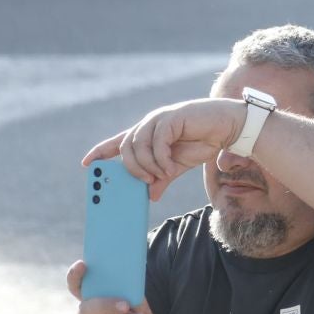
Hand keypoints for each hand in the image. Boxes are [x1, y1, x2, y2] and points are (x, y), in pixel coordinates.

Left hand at [82, 97, 245, 201]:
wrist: (227, 127)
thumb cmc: (202, 142)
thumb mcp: (177, 166)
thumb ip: (162, 178)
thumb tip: (149, 196)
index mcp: (147, 135)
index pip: (117, 142)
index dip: (100, 151)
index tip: (86, 164)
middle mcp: (149, 125)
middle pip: (125, 147)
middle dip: (132, 168)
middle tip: (147, 181)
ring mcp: (158, 119)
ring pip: (138, 145)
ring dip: (148, 165)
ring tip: (162, 175)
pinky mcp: (171, 118)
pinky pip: (157, 142)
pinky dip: (161, 159)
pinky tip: (170, 167)